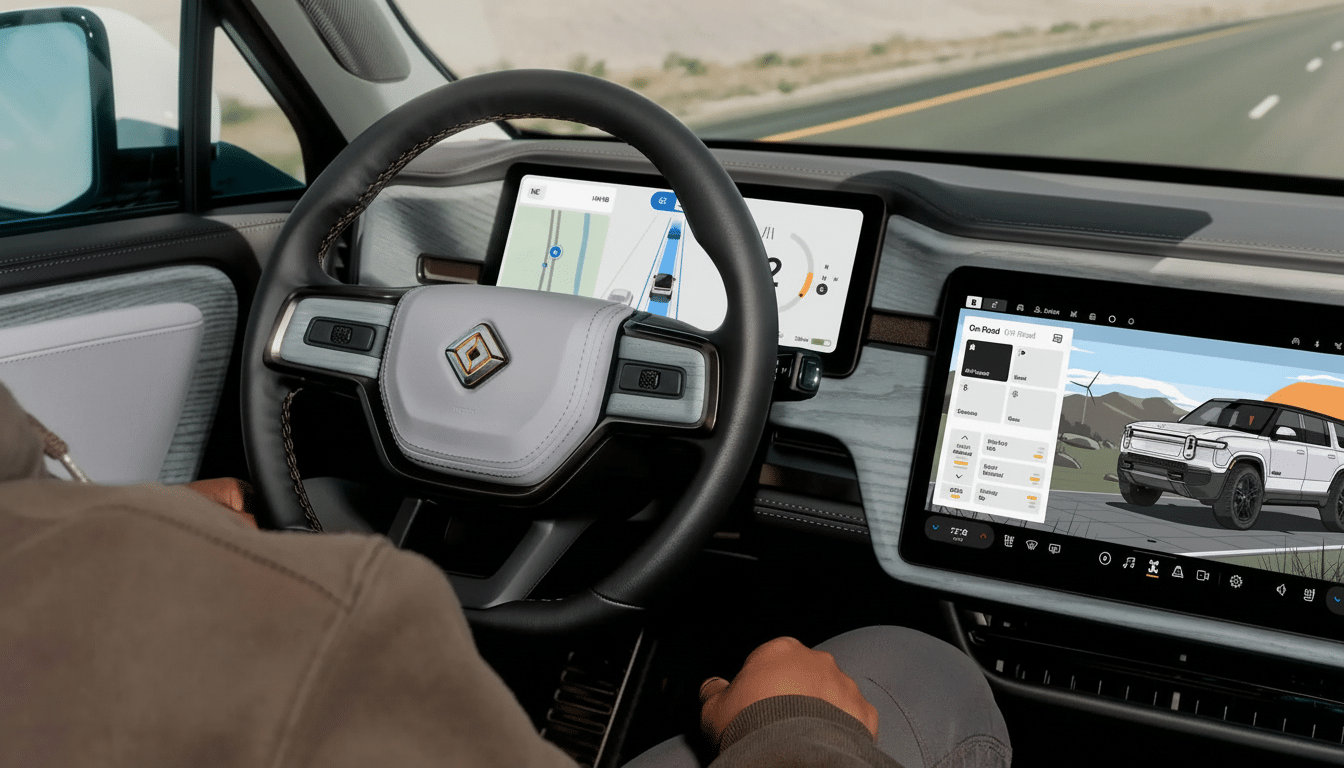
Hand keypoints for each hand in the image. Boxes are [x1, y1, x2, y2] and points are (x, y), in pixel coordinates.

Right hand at [699, 637, 877, 742]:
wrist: (792, 754)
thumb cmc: (751, 725)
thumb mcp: (714, 708)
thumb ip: (713, 691)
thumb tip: (712, 686)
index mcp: (779, 650)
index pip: (770, 661)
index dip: (762, 685)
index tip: (756, 706)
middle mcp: (816, 661)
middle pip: (804, 674)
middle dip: (796, 693)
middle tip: (780, 722)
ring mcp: (844, 685)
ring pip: (832, 693)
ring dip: (822, 709)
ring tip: (804, 736)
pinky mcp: (864, 712)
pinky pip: (854, 718)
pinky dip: (844, 729)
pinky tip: (826, 742)